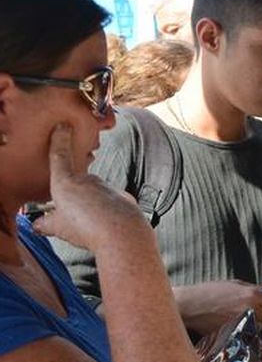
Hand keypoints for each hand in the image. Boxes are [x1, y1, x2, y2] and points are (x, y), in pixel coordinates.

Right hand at [33, 124, 151, 252]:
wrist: (122, 234)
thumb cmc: (87, 228)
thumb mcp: (58, 227)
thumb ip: (48, 223)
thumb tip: (39, 224)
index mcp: (66, 182)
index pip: (60, 156)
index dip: (60, 141)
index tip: (63, 126)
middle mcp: (88, 180)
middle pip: (77, 184)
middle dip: (74, 196)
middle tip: (71, 216)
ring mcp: (107, 187)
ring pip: (94, 194)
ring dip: (91, 206)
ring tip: (90, 226)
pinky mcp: (123, 197)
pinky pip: (110, 203)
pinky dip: (107, 211)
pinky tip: (107, 225)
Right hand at [174, 280, 261, 335]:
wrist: (190, 306)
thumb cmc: (210, 292)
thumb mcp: (234, 284)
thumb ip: (252, 289)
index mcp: (252, 295)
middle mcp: (250, 310)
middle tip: (251, 309)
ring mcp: (242, 325)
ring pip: (259, 326)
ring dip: (254, 322)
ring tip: (239, 316)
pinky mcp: (234, 335)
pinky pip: (247, 334)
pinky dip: (243, 330)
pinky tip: (233, 323)